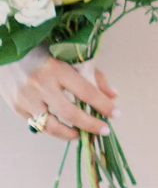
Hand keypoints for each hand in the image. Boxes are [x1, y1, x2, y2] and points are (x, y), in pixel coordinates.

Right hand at [2, 54, 116, 140]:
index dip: (103, 105)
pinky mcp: (17, 106)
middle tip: (104, 131)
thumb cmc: (43, 53)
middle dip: (90, 125)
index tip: (116, 114)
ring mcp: (26, 97)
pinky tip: (63, 127)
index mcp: (57, 69)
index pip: (86, 92)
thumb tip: (113, 96)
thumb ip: (93, 76)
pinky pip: (38, 124)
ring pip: (51, 126)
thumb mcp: (70, 58)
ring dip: (70, 134)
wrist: (6, 52)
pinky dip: (53, 128)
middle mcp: (40, 84)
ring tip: (82, 135)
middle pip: (70, 113)